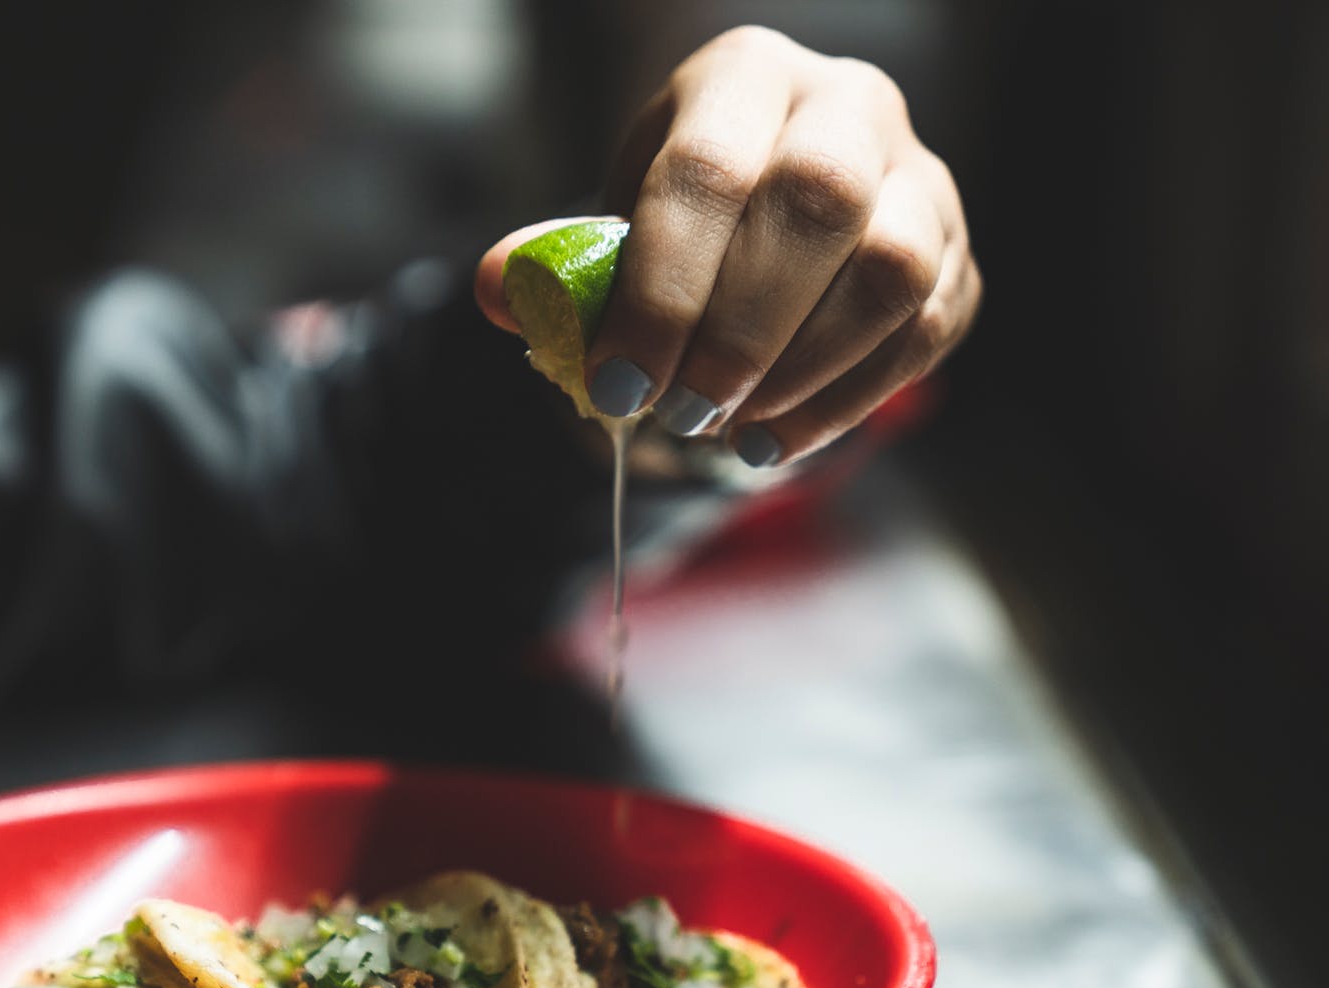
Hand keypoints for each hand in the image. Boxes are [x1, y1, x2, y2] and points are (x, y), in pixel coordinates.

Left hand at [477, 26, 979, 466]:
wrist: (759, 227)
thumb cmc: (674, 229)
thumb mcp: (608, 230)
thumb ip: (559, 263)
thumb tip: (497, 288)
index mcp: (743, 77)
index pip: (709, 170)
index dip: (662, 288)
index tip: (617, 381)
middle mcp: (848, 105)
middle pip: (818, 204)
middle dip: (739, 331)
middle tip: (680, 412)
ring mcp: (919, 176)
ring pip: (892, 269)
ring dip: (803, 371)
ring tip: (727, 432)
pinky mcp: (957, 255)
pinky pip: (925, 331)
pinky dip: (846, 402)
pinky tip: (774, 444)